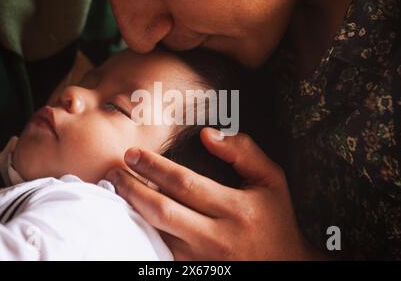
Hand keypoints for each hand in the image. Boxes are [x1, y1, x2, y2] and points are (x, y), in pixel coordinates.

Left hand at [106, 128, 320, 259]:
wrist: (287, 266)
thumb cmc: (275, 218)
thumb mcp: (271, 179)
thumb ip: (243, 151)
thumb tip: (206, 135)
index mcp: (237, 209)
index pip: (185, 183)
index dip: (154, 167)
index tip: (132, 154)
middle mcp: (218, 237)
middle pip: (163, 211)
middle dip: (132, 189)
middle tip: (114, 172)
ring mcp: (205, 261)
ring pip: (157, 235)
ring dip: (133, 212)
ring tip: (117, 192)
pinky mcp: (196, 273)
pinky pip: (162, 254)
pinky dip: (144, 235)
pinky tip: (133, 218)